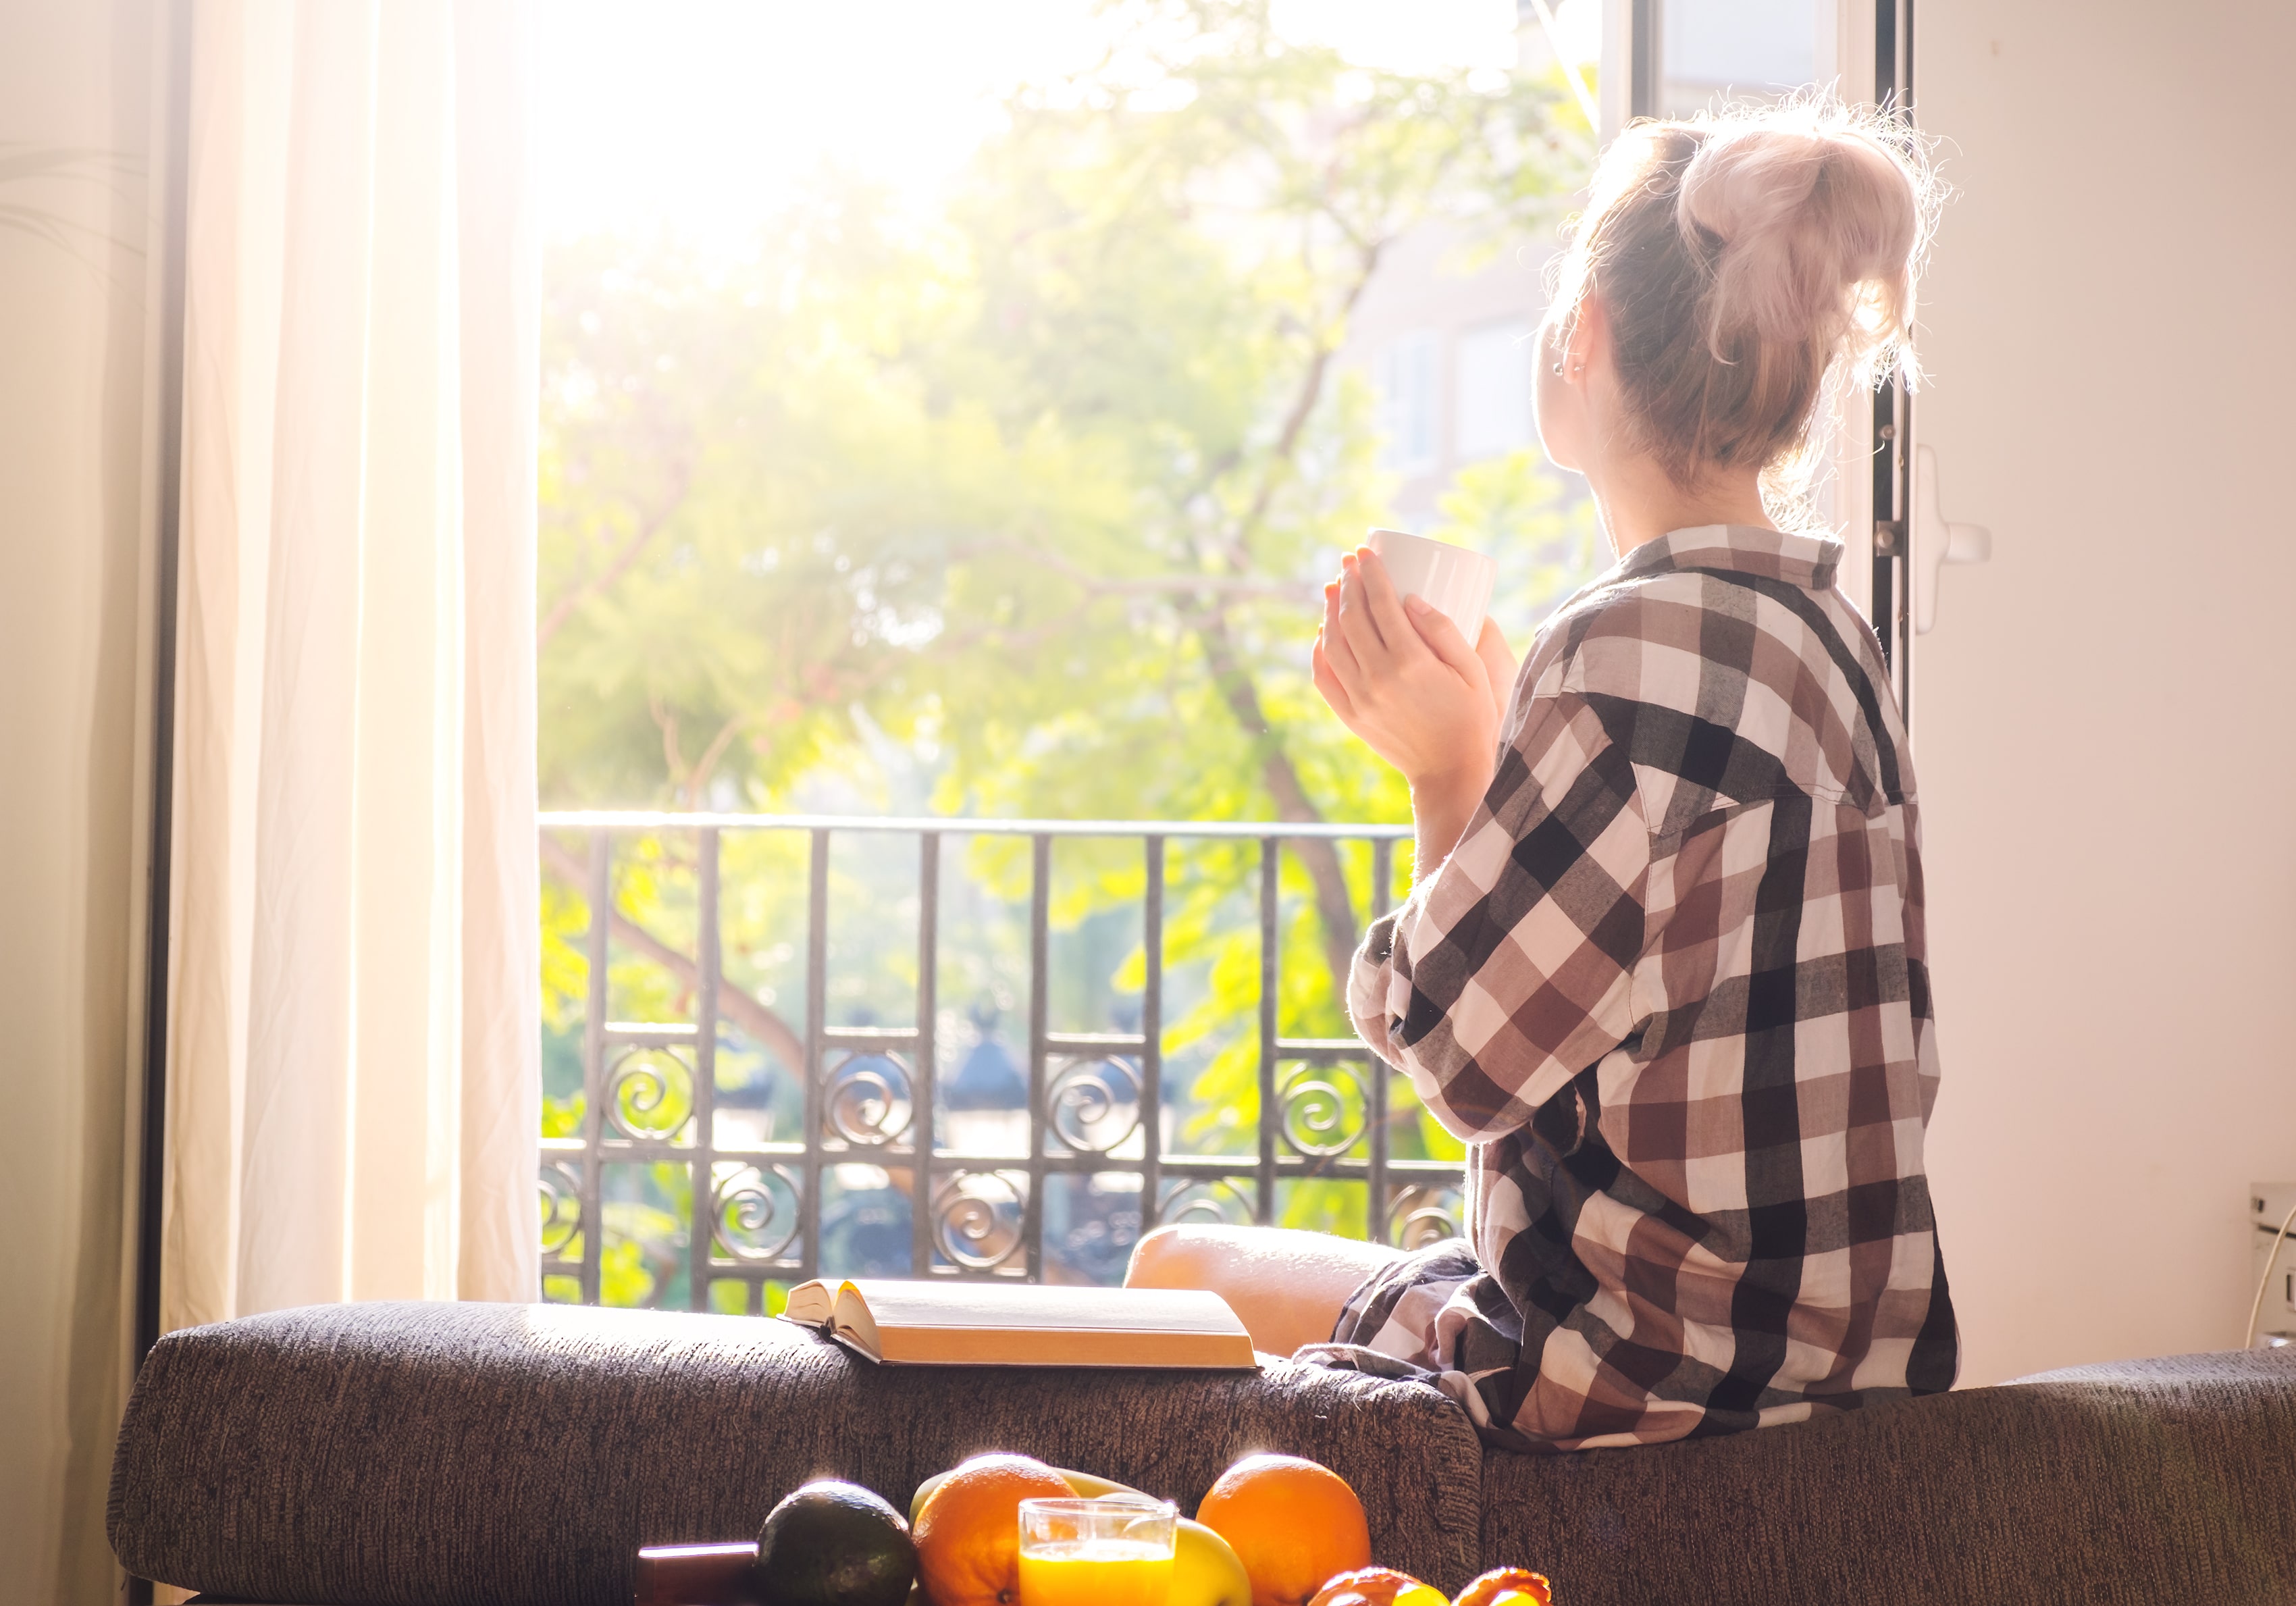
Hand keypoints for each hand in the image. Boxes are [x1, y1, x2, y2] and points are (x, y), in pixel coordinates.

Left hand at [1312, 547, 1506, 803]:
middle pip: (1352, 618)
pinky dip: (1319, 649)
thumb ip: (1445, 631)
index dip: (1371, 573)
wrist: (1450, 771)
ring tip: (1333, 588)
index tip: (1366, 552)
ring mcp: (1360, 698)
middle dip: (1347, 583)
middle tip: (1348, 562)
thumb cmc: (1471, 717)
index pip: (1381, 605)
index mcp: (1411, 663)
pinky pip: (1323, 676)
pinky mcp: (1350, 715)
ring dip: (1329, 611)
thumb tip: (1411, 598)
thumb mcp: (1472, 670)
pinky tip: (1323, 631)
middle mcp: (1379, 678)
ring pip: (1332, 643)